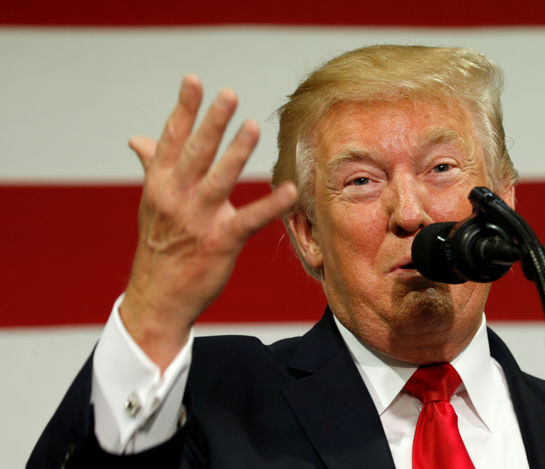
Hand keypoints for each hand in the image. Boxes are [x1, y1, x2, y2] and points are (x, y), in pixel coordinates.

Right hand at [120, 75, 296, 369]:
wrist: (158, 297)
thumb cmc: (159, 244)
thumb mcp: (151, 203)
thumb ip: (153, 167)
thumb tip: (137, 139)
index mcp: (160, 183)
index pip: (172, 139)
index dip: (184, 109)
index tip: (194, 80)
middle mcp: (175, 197)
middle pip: (196, 153)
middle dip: (212, 123)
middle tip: (228, 95)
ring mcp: (197, 219)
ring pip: (219, 179)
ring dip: (236, 153)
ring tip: (253, 127)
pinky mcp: (220, 241)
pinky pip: (250, 219)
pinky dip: (271, 205)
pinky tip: (289, 189)